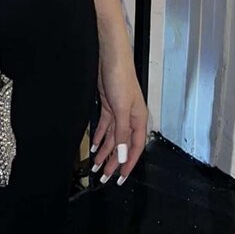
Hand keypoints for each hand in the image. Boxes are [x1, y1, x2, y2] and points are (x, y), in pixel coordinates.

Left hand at [89, 43, 147, 183]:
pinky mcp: (108, 105)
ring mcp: (119, 111)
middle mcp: (130, 117)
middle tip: (105, 176)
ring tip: (97, 165)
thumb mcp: (122, 109)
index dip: (129, 163)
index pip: (135, 147)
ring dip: (105, 151)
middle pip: (123, 145)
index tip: (121, 178)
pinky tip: (95, 145)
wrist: (110, 56)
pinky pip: (105, 126)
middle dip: (114, 161)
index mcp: (138, 119)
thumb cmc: (121, 77)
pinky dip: (100, 136)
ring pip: (113, 137)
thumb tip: (124, 155)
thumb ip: (123, 133)